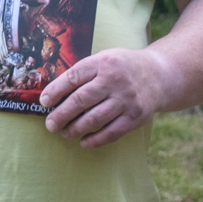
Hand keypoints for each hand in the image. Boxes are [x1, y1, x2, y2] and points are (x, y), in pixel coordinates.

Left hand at [40, 47, 176, 147]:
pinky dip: (94, 140)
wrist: (158, 75)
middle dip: (61, 115)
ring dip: (75, 129)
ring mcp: (126, 100)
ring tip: (65, 133)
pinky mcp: (135, 117)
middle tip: (50, 124)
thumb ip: (83, 73)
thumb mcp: (104, 59)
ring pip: (94, 119)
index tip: (44, 102)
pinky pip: (111, 133)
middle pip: (81, 100)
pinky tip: (84, 142)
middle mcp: (114, 80)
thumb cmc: (122, 68)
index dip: (55, 91)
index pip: (73, 77)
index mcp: (103, 63)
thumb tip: (53, 94)